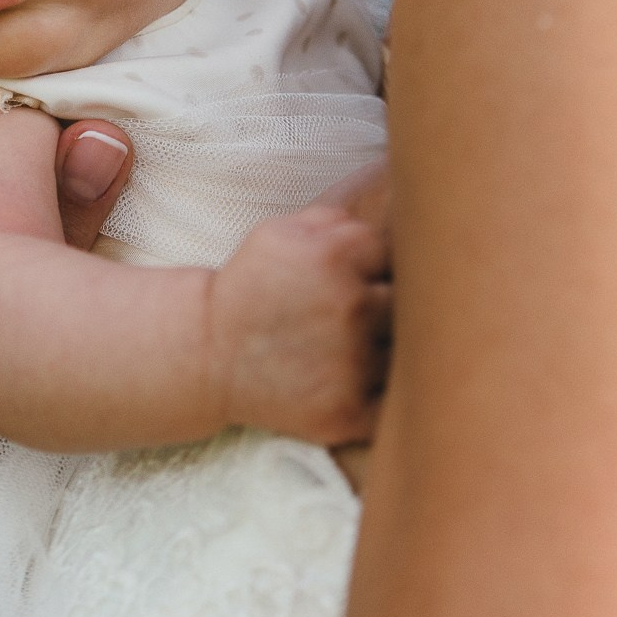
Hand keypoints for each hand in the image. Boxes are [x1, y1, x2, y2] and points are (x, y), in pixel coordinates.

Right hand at [207, 163, 392, 446]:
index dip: (376, 267)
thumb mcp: (281, 233)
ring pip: (407, 348)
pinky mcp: (348, 410)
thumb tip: (399, 206)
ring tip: (353, 348)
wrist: (207, 353)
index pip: (394, 252)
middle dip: (388, 306)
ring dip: (390, 348)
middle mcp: (349, 307)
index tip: (355, 280)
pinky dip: (389, 397)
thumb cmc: (253, 289)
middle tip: (361, 316)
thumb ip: (337, 219)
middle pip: (409, 299)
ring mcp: (352, 363)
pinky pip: (397, 401)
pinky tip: (360, 383)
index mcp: (334, 256)